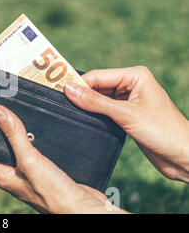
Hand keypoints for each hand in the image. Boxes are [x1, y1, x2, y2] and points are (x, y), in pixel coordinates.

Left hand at [0, 105, 127, 213]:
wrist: (84, 207)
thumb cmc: (54, 193)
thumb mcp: (30, 160)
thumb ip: (14, 135)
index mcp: (4, 174)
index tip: (0, 107)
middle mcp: (16, 173)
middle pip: (12, 141)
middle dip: (17, 127)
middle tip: (19, 106)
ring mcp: (33, 171)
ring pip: (30, 143)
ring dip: (34, 132)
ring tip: (36, 115)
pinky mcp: (49, 169)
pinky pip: (44, 148)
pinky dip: (47, 139)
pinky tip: (50, 130)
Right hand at [64, 66, 188, 181]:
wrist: (184, 157)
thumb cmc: (164, 132)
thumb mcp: (125, 115)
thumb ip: (95, 102)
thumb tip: (69, 89)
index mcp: (135, 75)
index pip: (97, 76)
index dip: (78, 84)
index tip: (57, 91)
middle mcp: (132, 85)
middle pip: (97, 86)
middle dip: (82, 94)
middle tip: (60, 102)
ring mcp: (129, 100)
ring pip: (99, 99)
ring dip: (87, 105)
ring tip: (69, 111)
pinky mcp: (127, 115)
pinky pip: (104, 110)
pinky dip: (94, 114)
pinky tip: (85, 119)